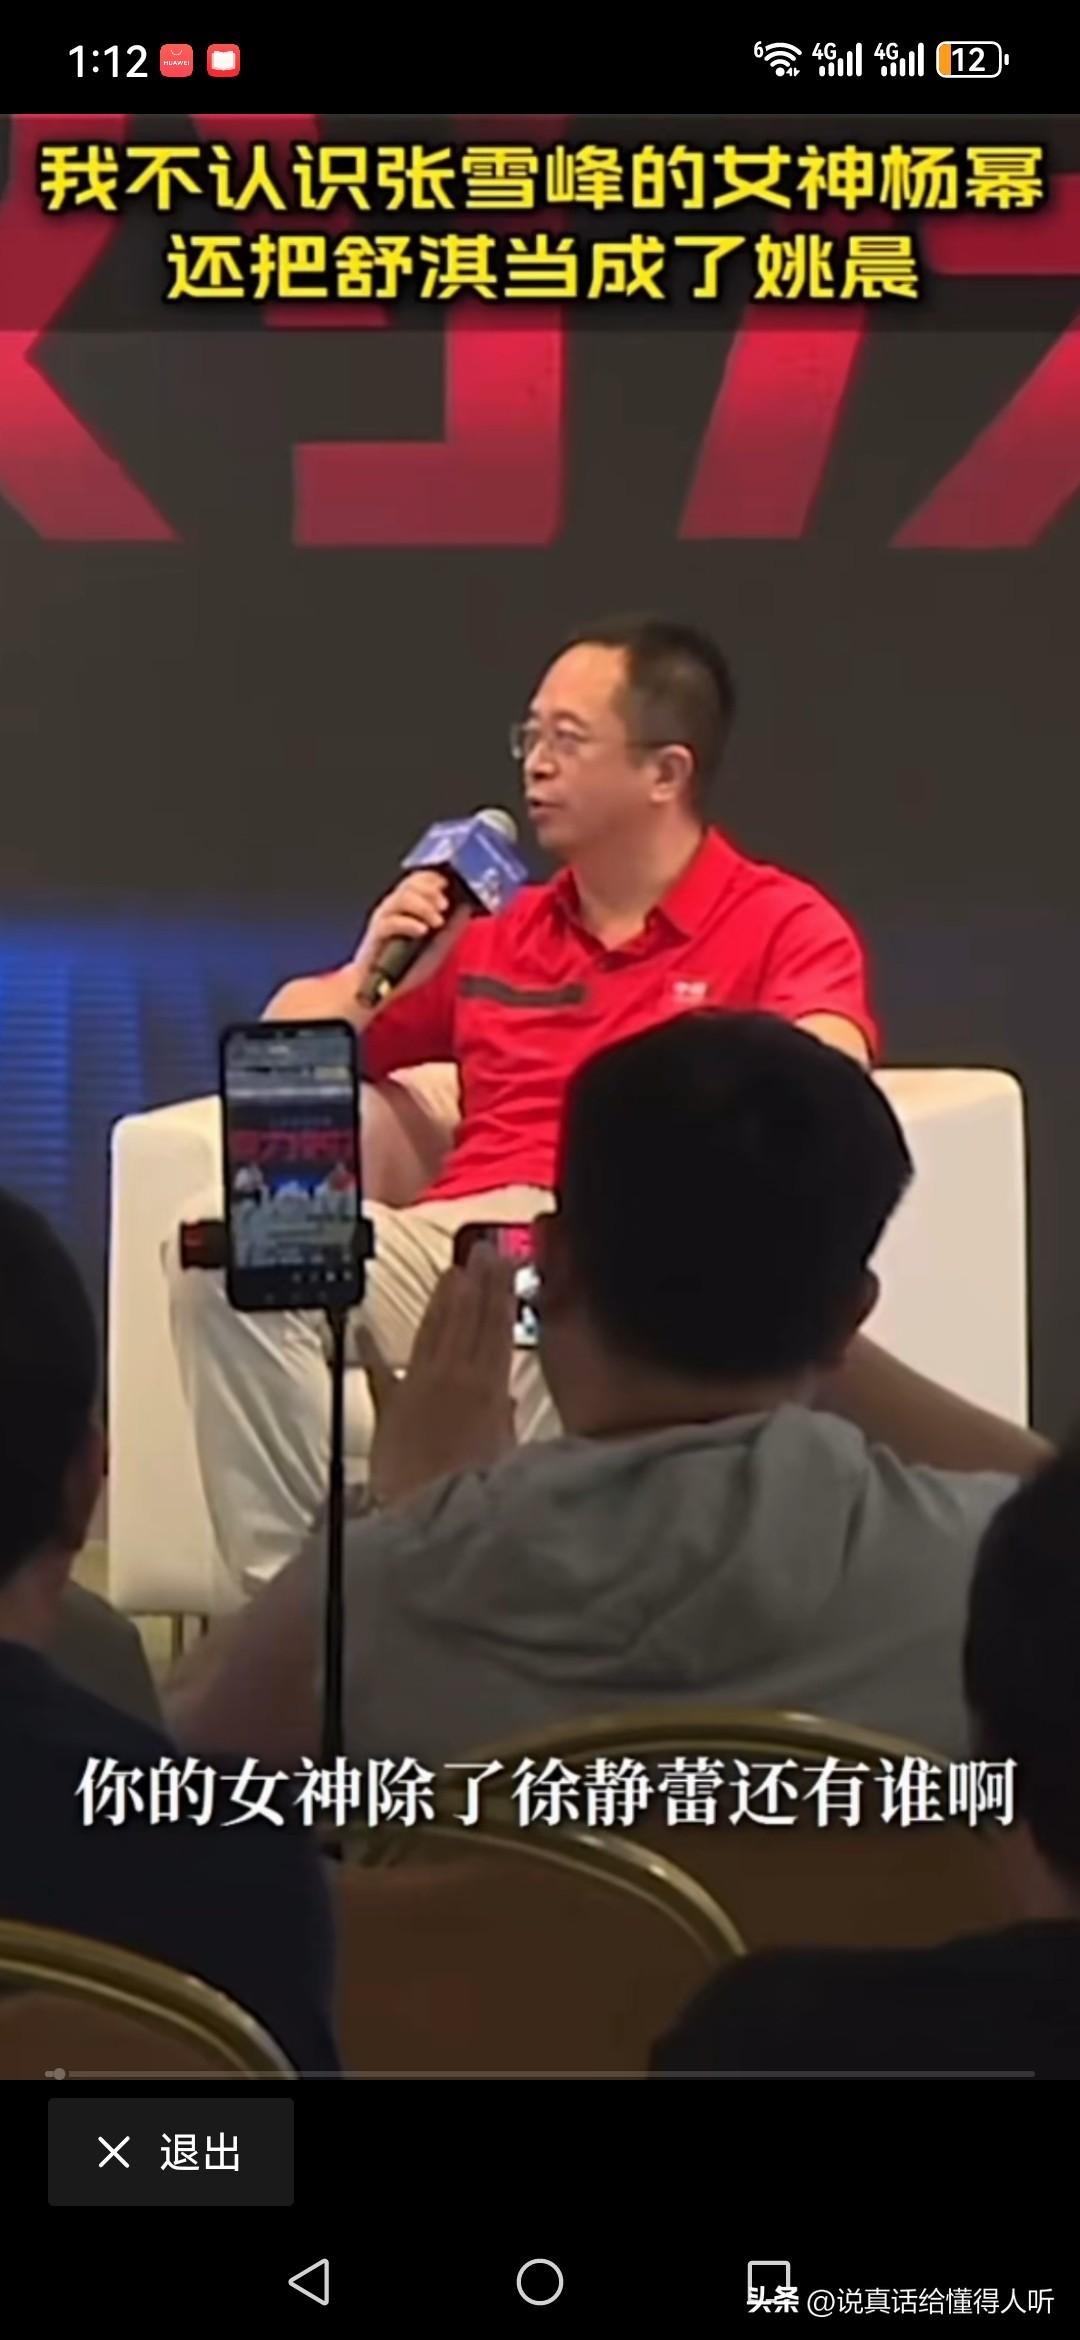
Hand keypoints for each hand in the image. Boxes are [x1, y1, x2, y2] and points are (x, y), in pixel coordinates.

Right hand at [352, 871, 468, 1007]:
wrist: (382, 991)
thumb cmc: (408, 967)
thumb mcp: (438, 947)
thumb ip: (452, 929)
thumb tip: (466, 908)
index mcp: (408, 907)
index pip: (419, 880)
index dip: (434, 878)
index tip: (448, 886)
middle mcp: (394, 908)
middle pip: (410, 884)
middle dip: (431, 890)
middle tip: (444, 906)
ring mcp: (383, 919)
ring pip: (401, 898)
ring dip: (423, 906)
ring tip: (436, 921)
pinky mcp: (376, 935)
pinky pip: (390, 922)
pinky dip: (408, 924)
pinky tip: (421, 931)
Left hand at [359, 1244, 517, 1505]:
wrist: (425, 1513)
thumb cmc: (473, 1490)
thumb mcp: (507, 1456)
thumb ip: (505, 1421)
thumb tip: (507, 1399)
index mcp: (488, 1389)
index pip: (496, 1328)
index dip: (499, 1293)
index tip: (503, 1262)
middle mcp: (453, 1379)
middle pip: (466, 1320)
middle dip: (475, 1283)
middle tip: (481, 1250)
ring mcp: (419, 1389)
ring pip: (433, 1333)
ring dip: (441, 1301)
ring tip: (450, 1272)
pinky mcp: (390, 1409)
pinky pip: (379, 1373)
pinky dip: (369, 1351)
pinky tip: (363, 1329)